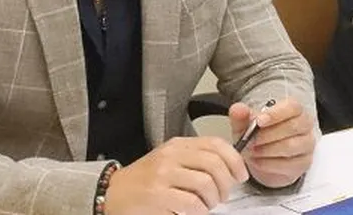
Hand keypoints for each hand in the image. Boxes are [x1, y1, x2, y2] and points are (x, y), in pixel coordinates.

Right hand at [104, 136, 247, 214]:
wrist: (112, 193)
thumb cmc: (145, 180)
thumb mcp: (171, 161)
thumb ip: (197, 159)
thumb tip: (231, 167)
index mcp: (177, 145)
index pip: (216, 144)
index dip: (235, 160)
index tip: (241, 175)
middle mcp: (171, 157)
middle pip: (215, 165)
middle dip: (226, 184)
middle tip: (223, 196)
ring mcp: (163, 176)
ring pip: (206, 185)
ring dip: (212, 200)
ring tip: (207, 205)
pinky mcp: (157, 196)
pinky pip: (192, 203)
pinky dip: (199, 211)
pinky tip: (194, 211)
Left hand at [228, 98, 316, 188]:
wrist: (263, 159)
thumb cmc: (258, 137)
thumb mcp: (246, 125)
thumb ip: (241, 116)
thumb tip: (238, 109)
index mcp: (294, 110)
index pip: (292, 107)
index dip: (276, 113)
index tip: (259, 121)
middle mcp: (304, 125)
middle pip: (293, 126)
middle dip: (268, 135)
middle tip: (250, 140)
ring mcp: (306, 145)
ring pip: (291, 146)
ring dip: (267, 150)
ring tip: (252, 151)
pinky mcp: (304, 163)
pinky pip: (289, 164)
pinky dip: (269, 163)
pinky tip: (258, 161)